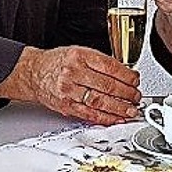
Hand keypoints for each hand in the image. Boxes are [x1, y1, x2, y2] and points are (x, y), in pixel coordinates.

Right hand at [0, 45, 140, 124]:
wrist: (34, 72)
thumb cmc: (58, 62)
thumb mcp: (80, 52)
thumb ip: (100, 62)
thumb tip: (125, 75)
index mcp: (80, 56)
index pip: (110, 67)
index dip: (127, 76)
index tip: (136, 80)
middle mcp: (74, 73)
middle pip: (107, 85)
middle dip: (127, 93)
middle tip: (136, 97)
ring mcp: (69, 90)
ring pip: (100, 101)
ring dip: (119, 108)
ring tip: (131, 110)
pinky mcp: (66, 105)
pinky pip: (89, 114)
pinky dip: (105, 118)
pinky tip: (116, 118)